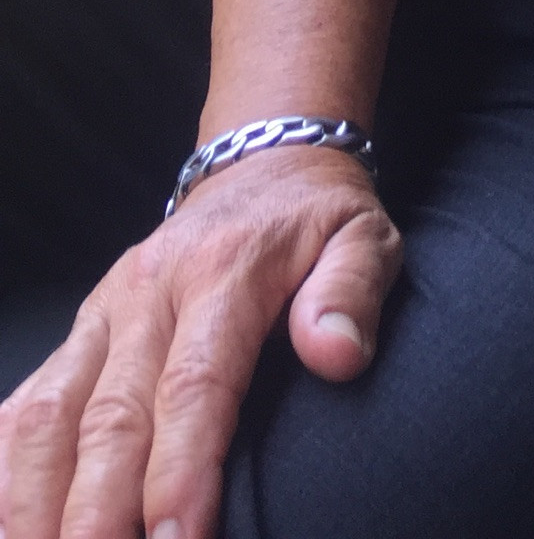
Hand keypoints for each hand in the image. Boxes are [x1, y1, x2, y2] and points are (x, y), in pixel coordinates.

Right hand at [0, 150, 399, 538]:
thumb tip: (338, 355)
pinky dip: (7, 469)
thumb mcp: (364, 238)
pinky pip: (24, 403)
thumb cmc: (316, 220)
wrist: (264, 164)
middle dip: (97, 512)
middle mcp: (147, 292)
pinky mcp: (79, 331)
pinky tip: (10, 520)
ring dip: (37, 502)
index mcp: (223, 272)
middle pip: (109, 418)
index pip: (193, 383)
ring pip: (48, 416)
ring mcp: (102, 312)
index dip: (180, 470)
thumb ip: (352, 292)